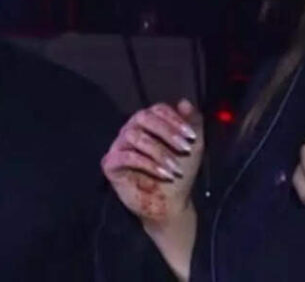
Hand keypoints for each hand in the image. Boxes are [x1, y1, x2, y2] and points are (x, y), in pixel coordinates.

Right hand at [101, 100, 202, 227]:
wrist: (170, 203)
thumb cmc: (180, 172)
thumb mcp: (193, 146)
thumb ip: (192, 122)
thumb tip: (184, 102)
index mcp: (149, 122)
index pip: (157, 109)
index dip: (174, 119)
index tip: (190, 136)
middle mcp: (131, 130)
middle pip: (142, 117)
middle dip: (166, 131)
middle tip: (184, 148)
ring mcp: (119, 146)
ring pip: (134, 136)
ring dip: (159, 152)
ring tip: (175, 168)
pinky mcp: (110, 164)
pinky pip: (126, 156)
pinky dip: (148, 164)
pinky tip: (164, 174)